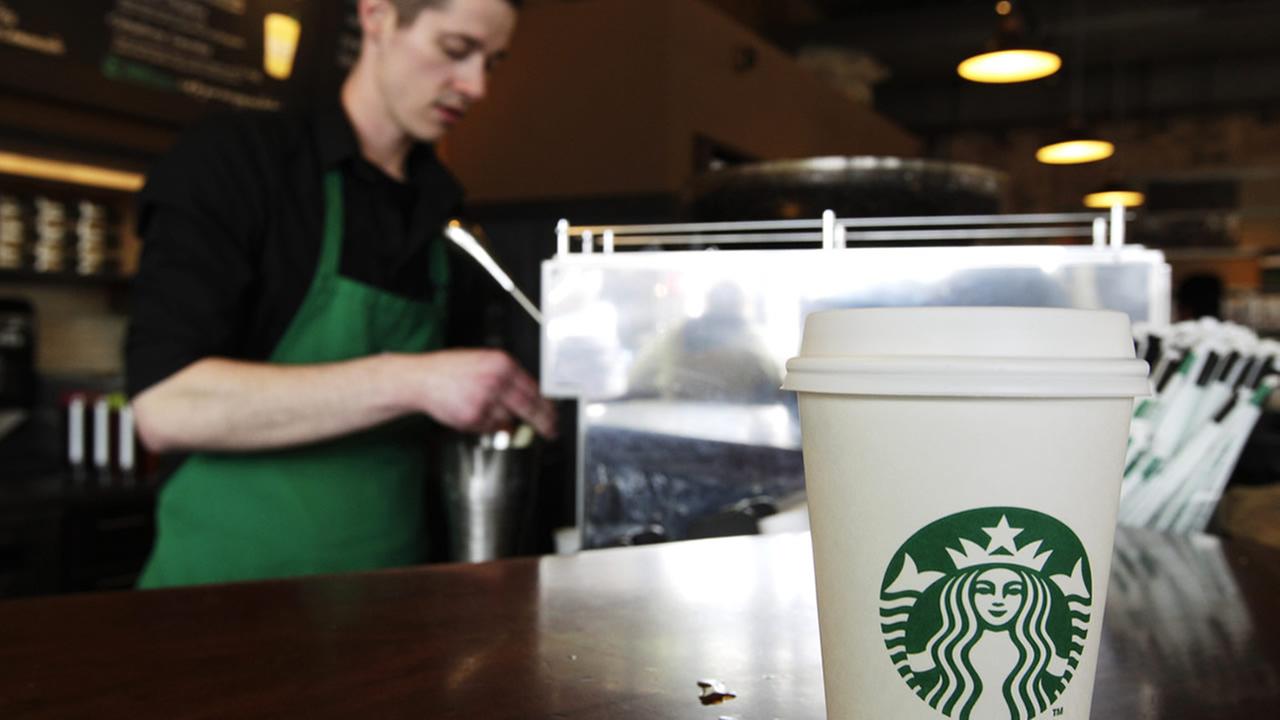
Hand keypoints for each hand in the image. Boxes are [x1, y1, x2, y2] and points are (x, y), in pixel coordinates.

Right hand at [396, 349, 557, 438]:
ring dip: (502, 420)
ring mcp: (486, 399)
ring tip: (482, 407)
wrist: (423, 379)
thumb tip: (533, 398)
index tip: (554, 415)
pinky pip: (490, 427)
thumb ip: (509, 379)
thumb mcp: (485, 362)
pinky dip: (485, 425)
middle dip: (544, 423)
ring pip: (508, 420)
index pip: (535, 388)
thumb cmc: (452, 370)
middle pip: (531, 408)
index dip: (547, 405)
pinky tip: (471, 412)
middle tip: (551, 431)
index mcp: (503, 363)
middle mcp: (497, 380)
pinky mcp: (474, 416)